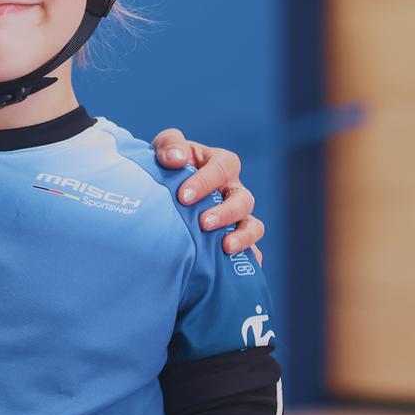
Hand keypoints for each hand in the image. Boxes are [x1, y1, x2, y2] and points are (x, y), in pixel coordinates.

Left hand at [151, 129, 262, 257]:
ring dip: (243, 236)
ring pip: (253, 225)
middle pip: (243, 199)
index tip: (184, 196)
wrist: (161, 194)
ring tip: (225, 247)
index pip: (223, 167)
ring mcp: (236, 216)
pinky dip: (250, 260)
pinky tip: (234, 269)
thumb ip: (170, 146)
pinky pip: (251, 252)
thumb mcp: (165, 149)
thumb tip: (176, 159)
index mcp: (219, 164)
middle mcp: (232, 190)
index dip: (206, 181)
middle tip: (203, 223)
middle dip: (226, 212)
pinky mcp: (234, 239)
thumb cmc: (167, 166)